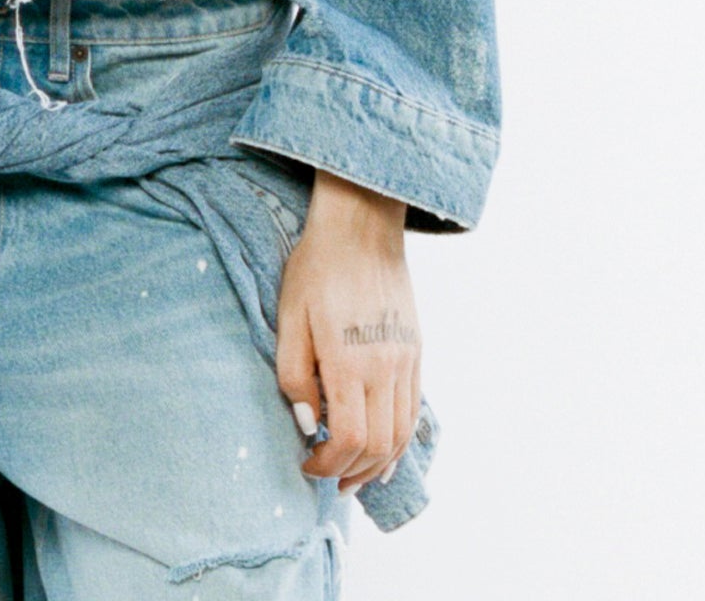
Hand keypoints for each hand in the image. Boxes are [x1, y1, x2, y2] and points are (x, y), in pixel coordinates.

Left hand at [274, 172, 420, 495]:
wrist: (362, 227)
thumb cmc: (317, 268)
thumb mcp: (288, 316)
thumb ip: (294, 374)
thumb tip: (307, 422)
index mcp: (348, 360)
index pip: (346, 437)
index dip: (326, 463)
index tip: (306, 464)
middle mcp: (384, 367)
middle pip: (377, 445)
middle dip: (350, 472)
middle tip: (326, 478)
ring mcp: (405, 361)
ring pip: (400, 435)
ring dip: (377, 464)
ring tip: (353, 475)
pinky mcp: (416, 351)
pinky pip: (412, 411)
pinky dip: (399, 440)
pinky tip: (382, 451)